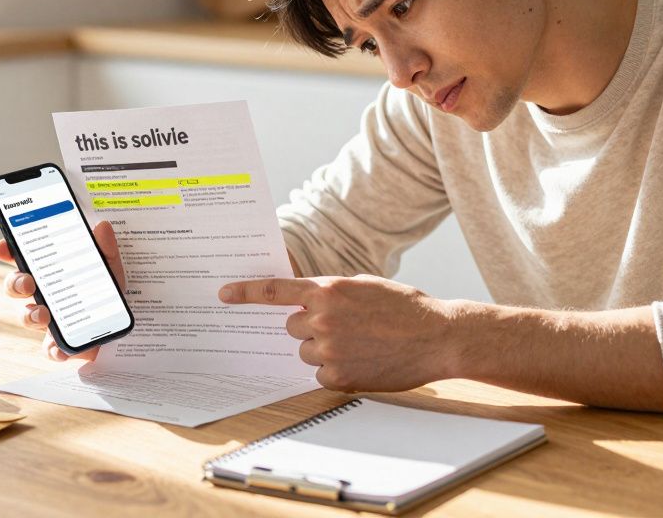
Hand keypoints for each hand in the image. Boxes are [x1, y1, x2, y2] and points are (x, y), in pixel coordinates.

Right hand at [0, 219, 126, 362]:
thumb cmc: (105, 293)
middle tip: (28, 282)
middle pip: (15, 286)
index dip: (8, 251)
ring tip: (43, 314)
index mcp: (49, 271)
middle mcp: (41, 294)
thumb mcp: (109, 267)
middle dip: (15, 283)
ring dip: (29, 315)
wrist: (120, 328)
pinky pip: (48, 349)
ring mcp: (47, 320)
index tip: (3, 247)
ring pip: (25, 317)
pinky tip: (59, 348)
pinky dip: (52, 350)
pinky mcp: (59, 343)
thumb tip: (102, 226)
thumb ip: (106, 249)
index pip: (21, 257)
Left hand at [218, 274, 459, 391]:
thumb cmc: (405, 307)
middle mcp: (323, 318)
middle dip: (307, 326)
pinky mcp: (339, 377)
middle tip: (340, 326)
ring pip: (304, 351)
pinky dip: (334, 371)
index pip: (275, 291)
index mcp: (328, 290)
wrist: (438, 336)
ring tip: (358, 344)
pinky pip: (318, 375)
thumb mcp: (364, 286)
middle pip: (290, 326)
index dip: (246, 292)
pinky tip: (361, 361)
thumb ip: (330, 292)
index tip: (224, 294)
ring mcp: (329, 349)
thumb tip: (305, 302)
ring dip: (321, 349)